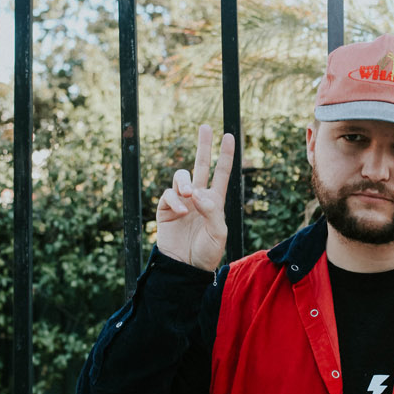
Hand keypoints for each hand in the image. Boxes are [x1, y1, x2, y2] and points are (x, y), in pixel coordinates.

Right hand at [155, 124, 234, 272]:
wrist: (185, 267)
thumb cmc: (206, 252)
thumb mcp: (218, 233)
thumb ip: (212, 211)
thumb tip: (197, 193)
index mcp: (214, 201)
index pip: (222, 173)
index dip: (226, 155)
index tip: (229, 136)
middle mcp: (198, 197)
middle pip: (201, 165)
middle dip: (203, 146)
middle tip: (204, 127)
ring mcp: (181, 201)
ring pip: (181, 176)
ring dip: (185, 181)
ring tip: (189, 194)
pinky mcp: (165, 208)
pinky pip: (168, 194)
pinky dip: (175, 200)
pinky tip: (181, 212)